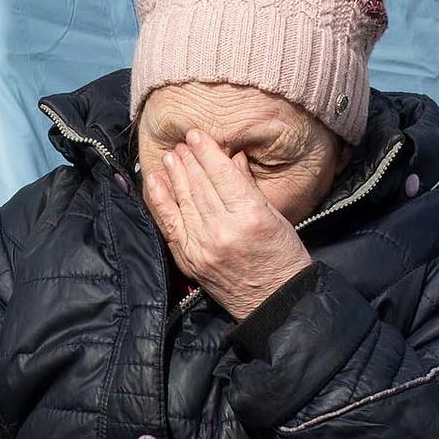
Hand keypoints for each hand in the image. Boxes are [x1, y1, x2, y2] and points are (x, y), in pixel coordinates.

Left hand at [144, 131, 311, 321]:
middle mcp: (223, 230)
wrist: (276, 303)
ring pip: (183, 201)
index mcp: (250, 216)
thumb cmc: (284, 257)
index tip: (196, 134)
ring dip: (174, 175)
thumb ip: (249, 187)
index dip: (207, 152)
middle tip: (180, 142)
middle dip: (188, 160)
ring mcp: (202, 246)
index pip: (222, 175)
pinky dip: (160, 201)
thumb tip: (232, 158)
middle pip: (199, 185)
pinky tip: (154, 181)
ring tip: (169, 155)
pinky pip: (169, 224)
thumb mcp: (276, 217)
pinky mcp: (190, 260)